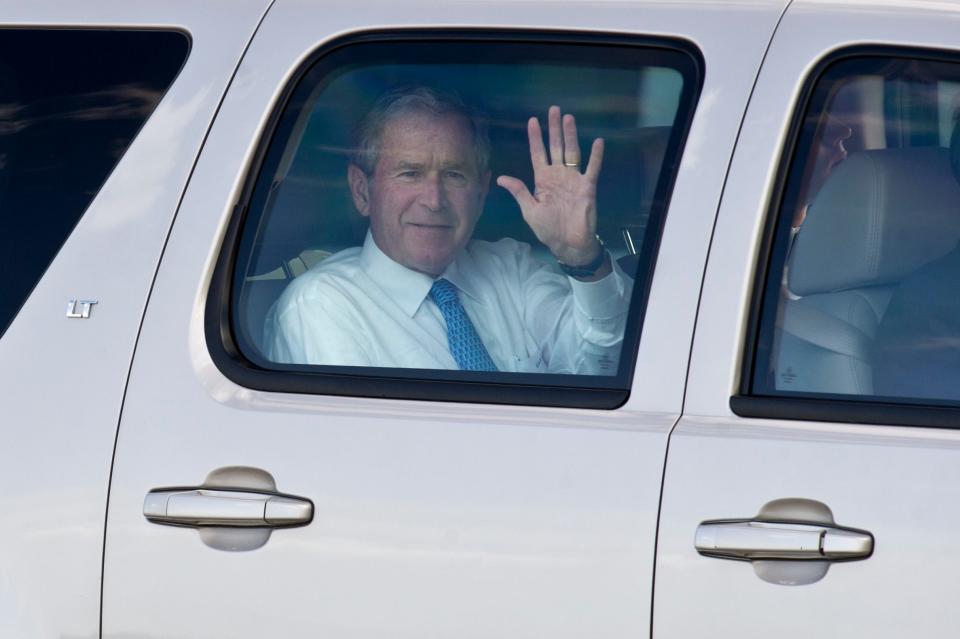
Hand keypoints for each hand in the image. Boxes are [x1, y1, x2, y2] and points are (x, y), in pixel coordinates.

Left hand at [497, 105, 604, 265]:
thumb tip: (500, 178)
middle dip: (553, 129)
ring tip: (568, 118)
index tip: (532, 121)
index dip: (535, 138)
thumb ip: (518, 192)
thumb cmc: (548, 228)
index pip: (538, 153)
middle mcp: (558, 175)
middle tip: (553, 110)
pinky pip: (592, 168)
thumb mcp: (529, 210)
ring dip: (570, 135)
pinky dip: (596, 156)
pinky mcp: (587, 186)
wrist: (568, 243)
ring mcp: (573, 179)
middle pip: (555, 147)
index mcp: (543, 180)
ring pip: (571, 152)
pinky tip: (598, 142)